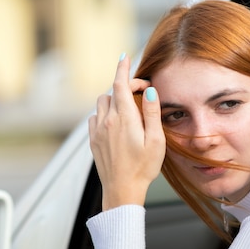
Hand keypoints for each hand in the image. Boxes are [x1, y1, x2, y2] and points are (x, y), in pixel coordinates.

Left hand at [88, 54, 165, 209]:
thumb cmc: (143, 168)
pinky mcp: (93, 141)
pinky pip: (95, 117)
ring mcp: (98, 131)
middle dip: (124, 85)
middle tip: (141, 92)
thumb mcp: (156, 141)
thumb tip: (150, 90)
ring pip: (101, 103)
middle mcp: (107, 121)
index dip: (123, 68)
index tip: (125, 57)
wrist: (122, 191)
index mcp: (124, 118)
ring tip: (128, 108)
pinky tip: (115, 123)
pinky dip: (104, 113)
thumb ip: (152, 113)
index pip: (120, 84)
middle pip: (112, 91)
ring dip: (113, 99)